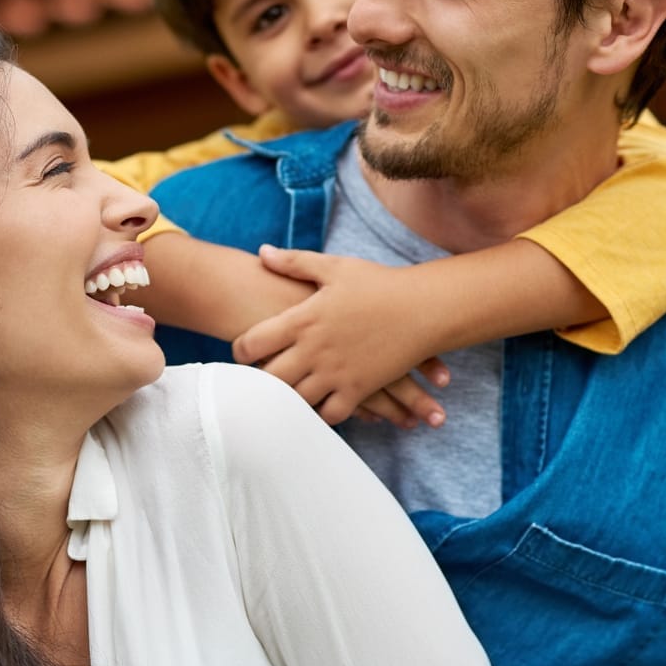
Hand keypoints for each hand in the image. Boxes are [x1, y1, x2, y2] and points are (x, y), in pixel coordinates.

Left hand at [232, 246, 450, 426]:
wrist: (426, 307)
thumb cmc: (380, 283)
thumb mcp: (335, 267)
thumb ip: (295, 262)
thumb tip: (262, 252)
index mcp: (303, 319)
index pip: (253, 343)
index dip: (240, 351)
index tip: (243, 353)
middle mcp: (314, 350)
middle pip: (268, 379)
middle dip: (258, 383)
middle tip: (254, 383)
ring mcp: (336, 373)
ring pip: (295, 401)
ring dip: (287, 401)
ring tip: (281, 399)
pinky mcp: (359, 389)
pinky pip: (330, 414)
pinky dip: (321, 414)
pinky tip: (317, 408)